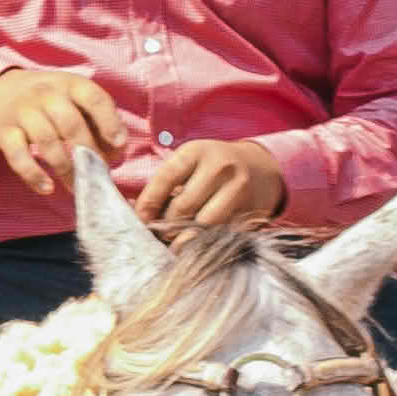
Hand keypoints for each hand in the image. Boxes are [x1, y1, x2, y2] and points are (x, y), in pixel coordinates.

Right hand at [0, 64, 135, 197]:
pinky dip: (33, 174)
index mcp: (70, 84)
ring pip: (46, 141)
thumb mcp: (72, 98)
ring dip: (65, 167)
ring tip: (75, 185)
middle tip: (97, 174)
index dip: (109, 121)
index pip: (93, 98)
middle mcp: (46, 94)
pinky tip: (47, 188)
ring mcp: (22, 112)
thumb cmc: (47, 100)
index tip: (120, 144)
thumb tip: (115, 154)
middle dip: (88, 153)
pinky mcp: (3, 132)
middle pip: (70, 124)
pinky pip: (18, 156)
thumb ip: (96, 120)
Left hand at [127, 138, 290, 232]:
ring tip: (174, 242)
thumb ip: (164, 184)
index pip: (165, 179)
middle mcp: (219, 168)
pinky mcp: (251, 210)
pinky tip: (195, 244)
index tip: (140, 220)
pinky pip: (222, 233)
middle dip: (165, 225)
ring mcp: (238, 189)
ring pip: (204, 224)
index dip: (148, 203)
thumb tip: (136, 213)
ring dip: (184, 237)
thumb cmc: (211, 166)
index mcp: (196, 152)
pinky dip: (205, 242)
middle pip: (183, 206)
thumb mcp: (189, 163)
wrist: (260, 166)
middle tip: (157, 235)